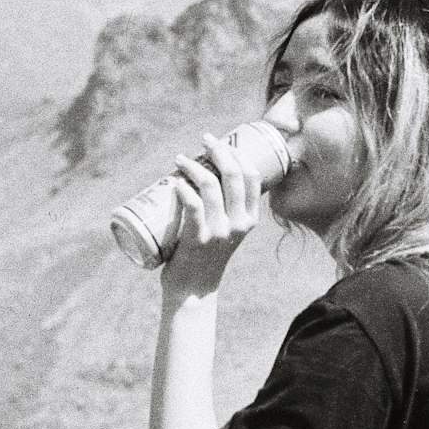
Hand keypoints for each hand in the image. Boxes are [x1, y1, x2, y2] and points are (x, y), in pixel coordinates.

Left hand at [161, 132, 260, 300]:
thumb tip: (206, 170)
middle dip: (218, 150)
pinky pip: (193, 206)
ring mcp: (220, 231)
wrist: (194, 288)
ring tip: (180, 159)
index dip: (237, 153)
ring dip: (193, 165)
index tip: (220, 141)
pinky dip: (184, 189)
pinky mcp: (199, 239)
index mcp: (250, 219)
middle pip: (233, 174)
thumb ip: (224, 207)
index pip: (252, 176)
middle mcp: (240, 223)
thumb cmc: (205, 253)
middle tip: (203, 140)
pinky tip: (176, 181)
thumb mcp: (226, 229)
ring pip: (210, 185)